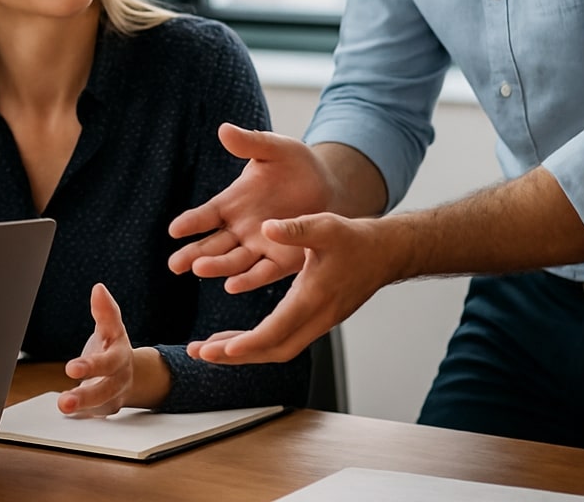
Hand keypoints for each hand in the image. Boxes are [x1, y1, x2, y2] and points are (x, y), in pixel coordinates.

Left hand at [57, 284, 134, 416]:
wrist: (130, 371)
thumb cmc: (114, 347)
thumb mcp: (112, 328)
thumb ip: (105, 310)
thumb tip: (98, 289)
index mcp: (121, 356)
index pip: (108, 362)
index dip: (91, 366)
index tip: (70, 369)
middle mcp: (119, 378)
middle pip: (105, 389)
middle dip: (86, 395)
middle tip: (64, 400)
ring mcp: (113, 396)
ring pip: (100, 405)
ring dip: (81, 407)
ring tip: (62, 405)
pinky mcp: (105, 409)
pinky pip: (96, 416)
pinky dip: (83, 417)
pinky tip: (68, 416)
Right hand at [168, 125, 335, 291]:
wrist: (330, 187)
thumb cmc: (296, 165)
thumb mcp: (274, 149)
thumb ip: (250, 143)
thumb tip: (224, 129)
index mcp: (231, 203)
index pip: (205, 215)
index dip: (191, 222)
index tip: (175, 230)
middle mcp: (239, 229)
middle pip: (212, 244)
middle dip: (193, 254)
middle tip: (175, 265)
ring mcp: (258, 246)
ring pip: (232, 260)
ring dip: (217, 266)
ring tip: (199, 270)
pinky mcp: (280, 260)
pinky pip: (262, 272)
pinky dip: (248, 279)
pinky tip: (232, 286)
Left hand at [188, 212, 394, 364]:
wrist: (384, 253)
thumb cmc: (355, 239)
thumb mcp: (325, 226)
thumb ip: (296, 228)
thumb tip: (266, 227)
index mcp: (313, 297)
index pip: (277, 330)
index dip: (248, 343)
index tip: (221, 351)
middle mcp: (316, 317)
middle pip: (273, 350)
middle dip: (235, 356)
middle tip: (199, 354)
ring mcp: (318, 322)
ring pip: (278, 349)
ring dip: (244, 353)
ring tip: (209, 350)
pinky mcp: (316, 320)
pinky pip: (283, 340)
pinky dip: (257, 344)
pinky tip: (235, 339)